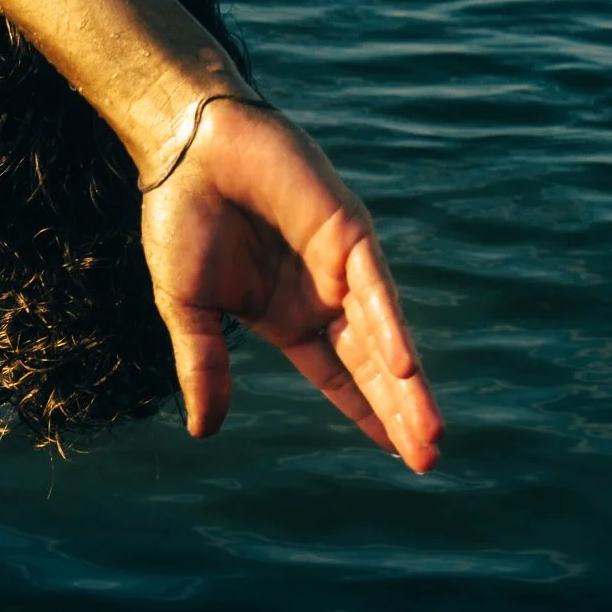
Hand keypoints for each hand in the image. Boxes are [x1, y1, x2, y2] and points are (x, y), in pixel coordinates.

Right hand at [140, 98, 442, 471]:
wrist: (188, 150)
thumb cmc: (181, 220)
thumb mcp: (186, 308)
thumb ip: (203, 366)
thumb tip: (205, 433)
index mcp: (286, 316)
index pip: (337, 375)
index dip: (366, 412)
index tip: (398, 453)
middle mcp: (322, 296)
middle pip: (371, 367)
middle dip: (400, 412)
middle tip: (430, 461)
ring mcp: (339, 265)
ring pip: (383, 337)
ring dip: (407, 386)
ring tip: (430, 434)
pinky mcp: (347, 231)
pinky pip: (373, 288)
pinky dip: (389, 327)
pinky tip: (404, 367)